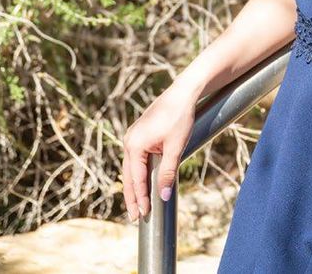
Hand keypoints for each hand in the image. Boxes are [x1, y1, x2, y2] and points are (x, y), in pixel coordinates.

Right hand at [121, 83, 196, 221]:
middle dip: (132, 197)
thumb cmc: (179, 117)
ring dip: (133, 186)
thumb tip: (162, 196)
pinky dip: (137, 173)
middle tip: (135, 217)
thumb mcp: (176, 147)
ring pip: (130, 168)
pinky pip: (135, 159)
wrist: (182, 94)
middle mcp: (129, 141)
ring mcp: (132, 137)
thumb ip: (168, 172)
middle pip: (128, 176)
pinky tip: (141, 182)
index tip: (144, 214)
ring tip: (137, 204)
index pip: (136, 179)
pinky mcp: (139, 134)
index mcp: (134, 145)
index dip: (140, 198)